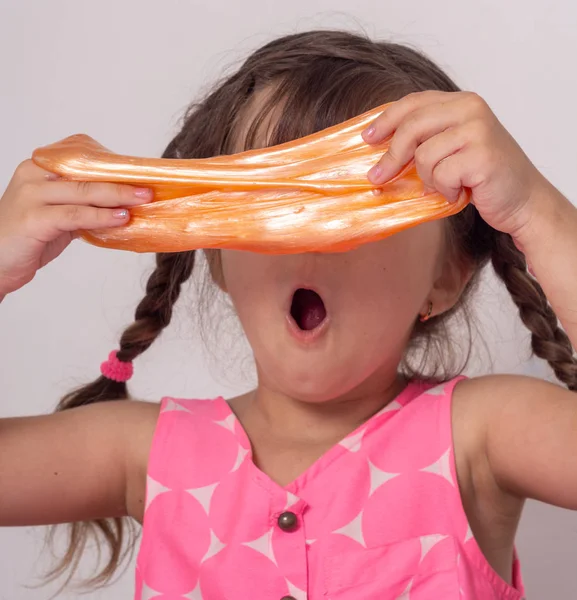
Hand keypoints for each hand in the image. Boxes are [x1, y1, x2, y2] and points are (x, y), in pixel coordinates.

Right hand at [0, 159, 151, 297]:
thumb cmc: (27, 239)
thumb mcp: (59, 215)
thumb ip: (83, 206)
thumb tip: (124, 206)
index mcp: (39, 169)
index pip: (82, 160)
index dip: (113, 166)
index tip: (140, 174)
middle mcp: (33, 175)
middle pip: (86, 174)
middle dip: (122, 181)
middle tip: (150, 187)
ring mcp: (31, 195)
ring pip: (83, 191)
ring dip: (118, 196)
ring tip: (143, 200)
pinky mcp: (33, 218)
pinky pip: (74, 214)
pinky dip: (101, 216)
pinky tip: (121, 218)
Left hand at [362, 90, 552, 237]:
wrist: (523, 200)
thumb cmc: (483, 177)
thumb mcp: (452, 150)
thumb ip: (425, 140)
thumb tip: (378, 148)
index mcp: (462, 102)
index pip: (413, 102)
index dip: (385, 120)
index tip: (366, 138)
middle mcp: (471, 109)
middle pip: (412, 126)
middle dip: (390, 156)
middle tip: (377, 178)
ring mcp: (479, 130)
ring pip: (424, 155)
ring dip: (428, 179)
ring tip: (446, 185)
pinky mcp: (482, 155)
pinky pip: (440, 175)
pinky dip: (445, 190)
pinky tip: (461, 192)